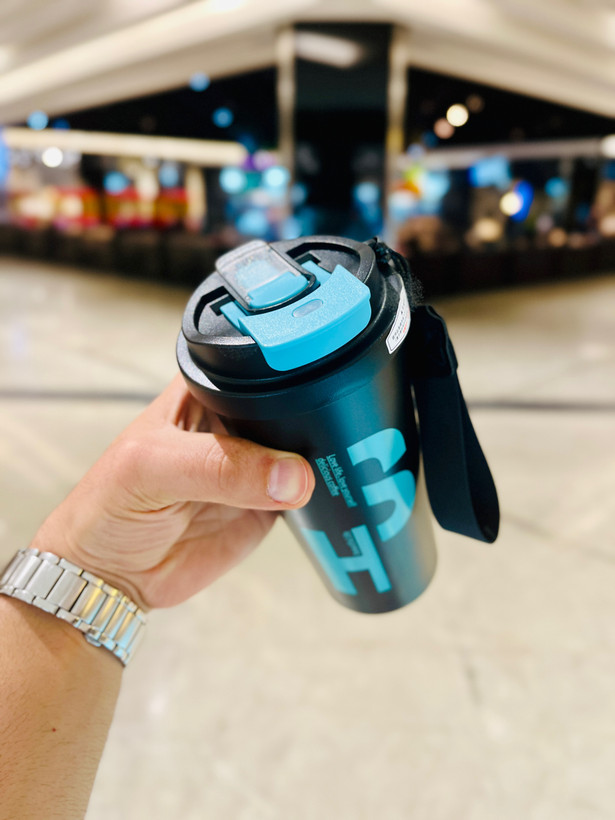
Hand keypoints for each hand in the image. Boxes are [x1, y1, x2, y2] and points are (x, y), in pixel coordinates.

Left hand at [30, 376, 314, 609]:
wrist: (111, 575)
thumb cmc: (109, 506)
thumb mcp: (152, 471)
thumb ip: (218, 467)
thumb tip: (291, 476)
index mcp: (206, 391)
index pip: (258, 371)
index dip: (286, 378)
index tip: (313, 394)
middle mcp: (235, 423)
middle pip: (292, 408)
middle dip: (310, 424)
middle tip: (323, 443)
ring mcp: (255, 465)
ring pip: (305, 452)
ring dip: (320, 462)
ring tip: (320, 473)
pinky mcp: (268, 505)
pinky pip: (306, 496)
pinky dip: (319, 497)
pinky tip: (322, 495)